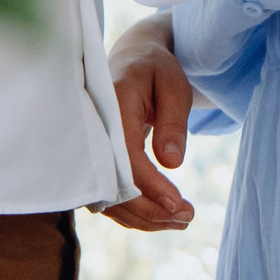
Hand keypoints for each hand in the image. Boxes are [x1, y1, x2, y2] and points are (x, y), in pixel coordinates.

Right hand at [100, 15, 195, 231]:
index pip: (125, 158)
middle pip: (113, 186)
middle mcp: (94, 133)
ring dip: (145, 217)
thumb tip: (171, 163)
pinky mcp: (98, 163)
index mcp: (111, 108)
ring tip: (183, 219)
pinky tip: (164, 216)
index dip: (149, 185)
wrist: (132, 60)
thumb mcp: (174, 86)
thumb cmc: (156, 70)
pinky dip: (135, 212)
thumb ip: (173, 122)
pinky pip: (110, 196)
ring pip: (109, 199)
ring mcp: (92, 151)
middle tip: (188, 217)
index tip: (178, 203)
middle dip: (150, 210)